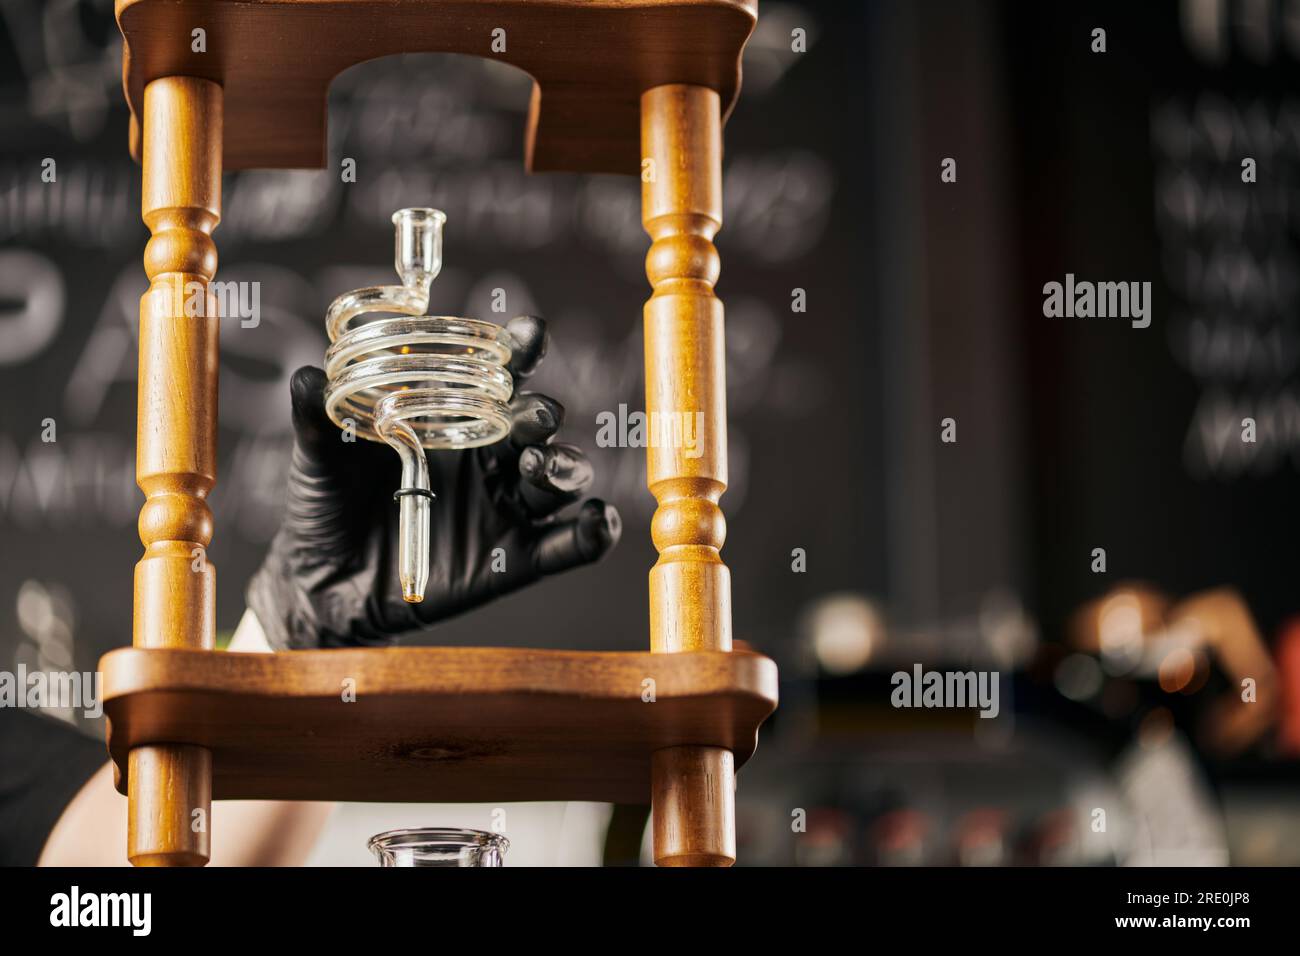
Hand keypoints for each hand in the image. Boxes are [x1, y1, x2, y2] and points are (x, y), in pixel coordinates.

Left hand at [247, 315, 620, 648]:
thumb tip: (308, 376)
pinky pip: (566, 546)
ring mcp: (505, 507)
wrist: (322, 585)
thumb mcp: (317, 458)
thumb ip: (316, 418)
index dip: (520, 350)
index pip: (497, 374)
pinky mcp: (514, 559)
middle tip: (534, 416)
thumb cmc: (326, 506)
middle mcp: (490, 457)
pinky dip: (593, 533)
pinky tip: (600, 521)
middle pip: (536, 425)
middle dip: (540, 415)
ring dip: (565, 466)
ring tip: (542, 468)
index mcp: (453, 418)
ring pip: (558, 478)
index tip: (528, 334)